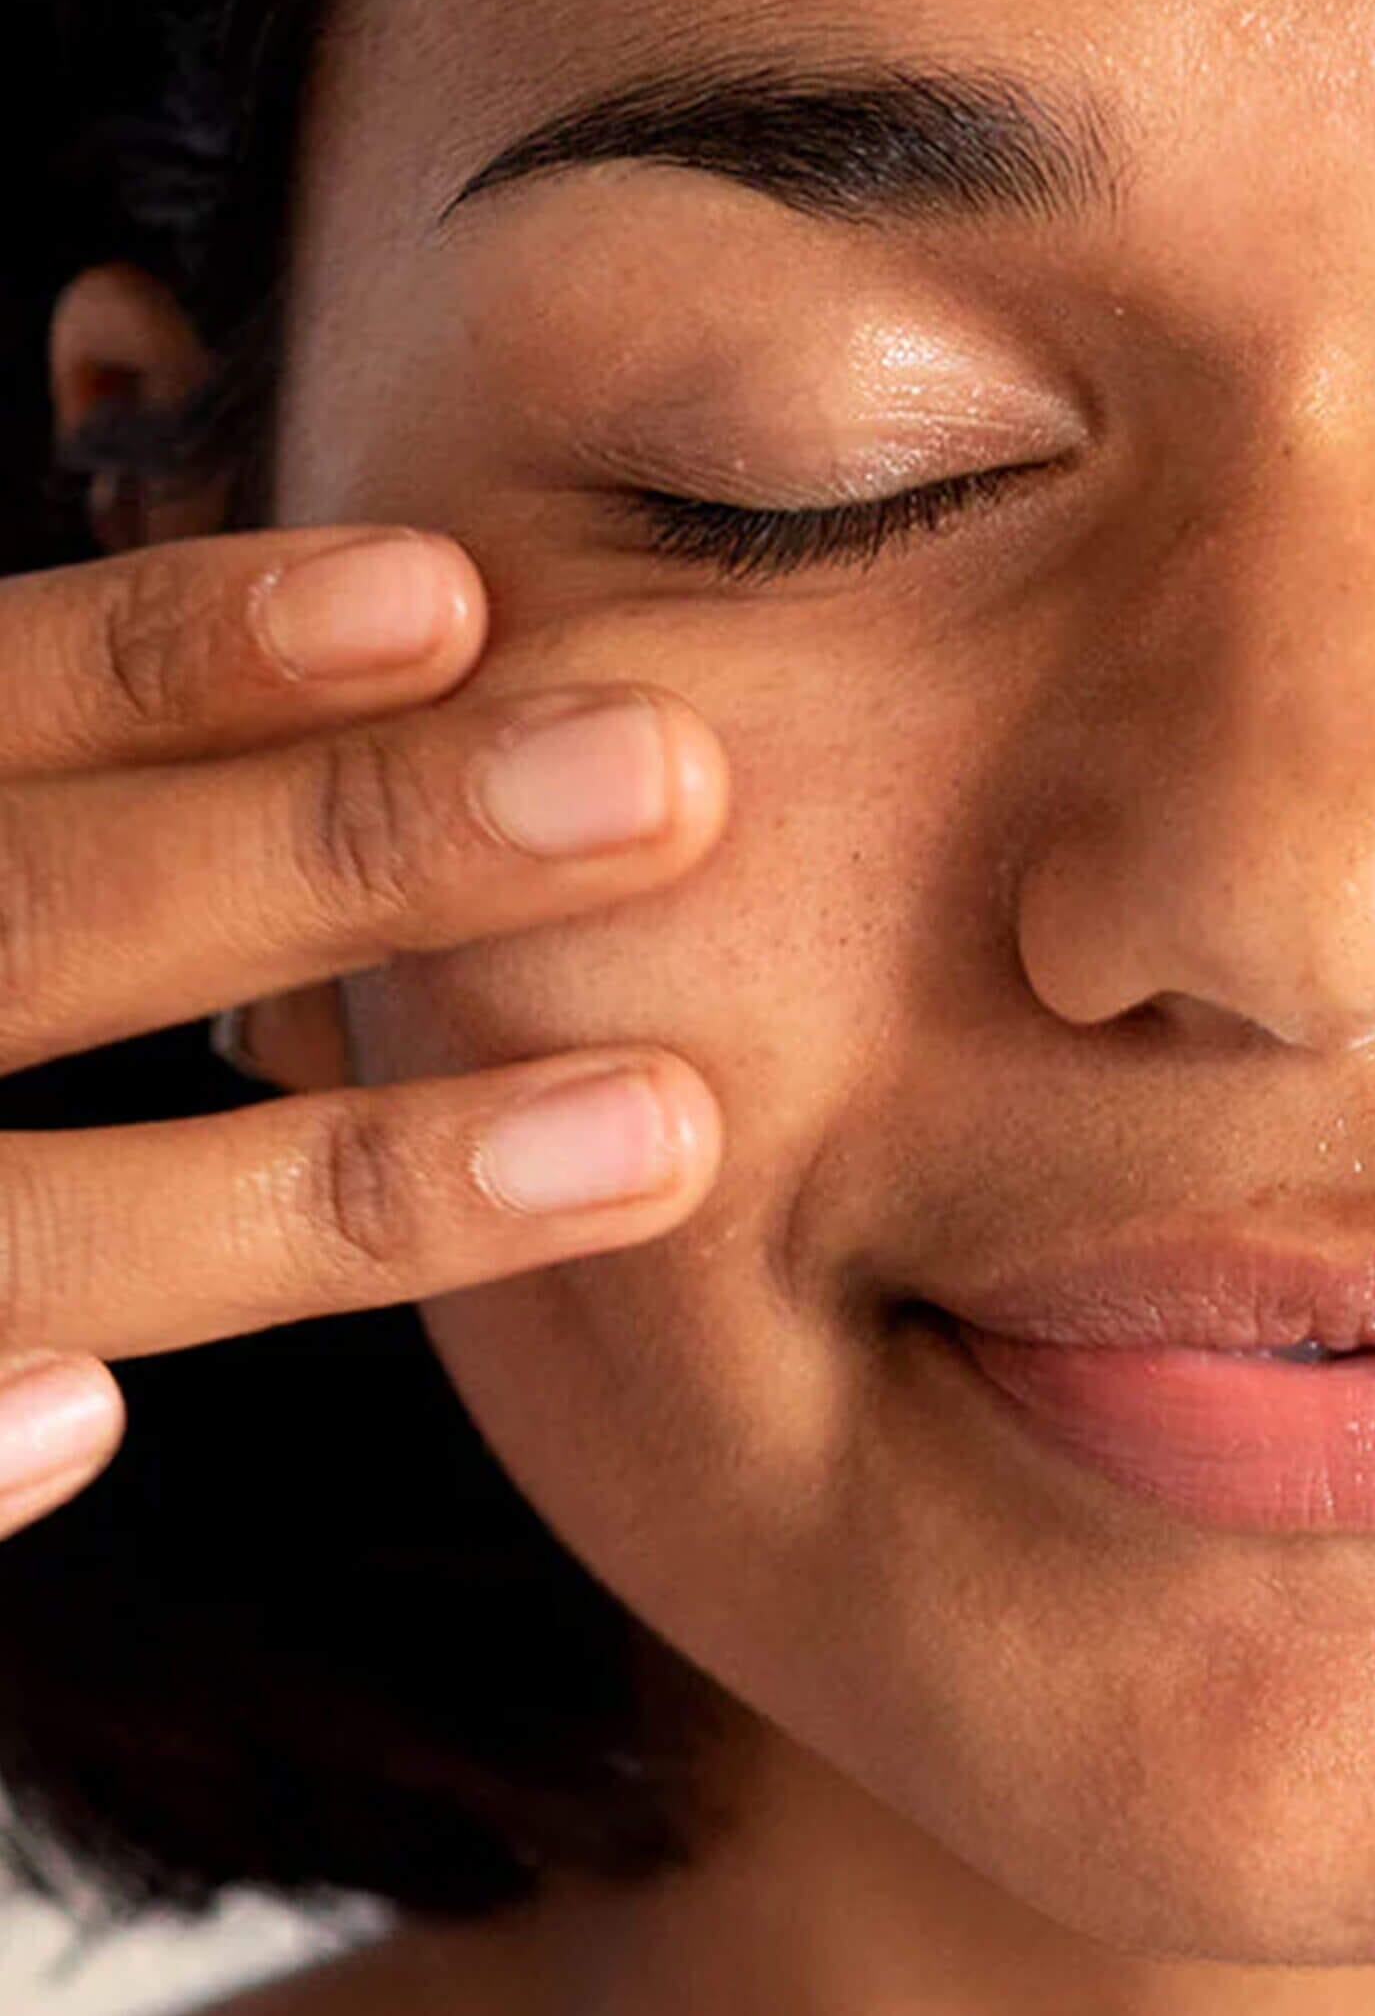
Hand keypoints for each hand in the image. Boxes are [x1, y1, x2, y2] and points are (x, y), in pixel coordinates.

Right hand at [0, 526, 727, 1533]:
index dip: (184, 652)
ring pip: (10, 1224)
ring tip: (660, 1133)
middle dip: (341, 852)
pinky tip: (82, 1423)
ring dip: (322, 1191)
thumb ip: (33, 817)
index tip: (451, 592)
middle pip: (26, 914)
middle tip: (667, 778)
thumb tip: (294, 734)